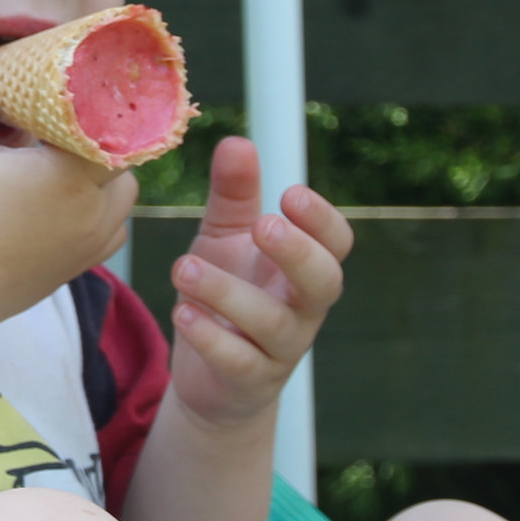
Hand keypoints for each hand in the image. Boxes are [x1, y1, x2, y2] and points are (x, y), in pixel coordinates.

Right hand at [0, 40, 137, 341]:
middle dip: (103, 139)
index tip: (84, 86)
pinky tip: (60, 198)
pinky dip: (98, 211)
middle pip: (124, 161)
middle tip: (68, 120)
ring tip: (63, 157)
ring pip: (122, 198)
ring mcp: (87, 246)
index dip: (103, 104)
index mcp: (68, 176)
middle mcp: (91, 213)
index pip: (115, 128)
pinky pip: (110, 231)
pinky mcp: (75, 268)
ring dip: (102, 176)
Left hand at [164, 136, 351, 427]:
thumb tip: (237, 141)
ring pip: (273, 323)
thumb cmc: (230, 292)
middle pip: (324, 281)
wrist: (212, 376)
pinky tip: (183, 312)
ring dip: (229, 292)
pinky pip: (240, 362)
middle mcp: (302, 308)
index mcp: (304, 267)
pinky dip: (212, 339)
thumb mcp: (226, 238)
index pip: (336, 243)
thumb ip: (234, 195)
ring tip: (185, 266)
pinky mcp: (248, 380)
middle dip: (297, 252)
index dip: (321, 220)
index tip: (289, 193)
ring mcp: (280, 348)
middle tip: (262, 225)